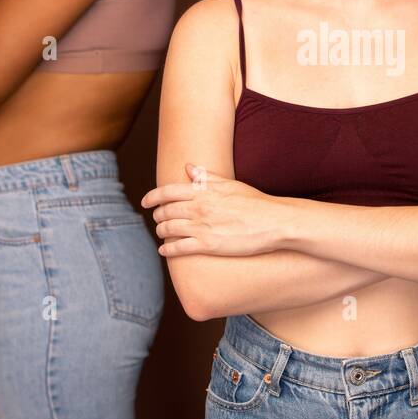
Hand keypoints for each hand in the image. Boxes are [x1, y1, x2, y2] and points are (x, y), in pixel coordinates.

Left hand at [139, 164, 285, 257]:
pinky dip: (168, 249)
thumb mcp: (230, 184)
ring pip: (168, 229)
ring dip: (161, 232)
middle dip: (157, 215)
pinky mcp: (207, 245)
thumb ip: (207, 177)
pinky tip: (164, 250)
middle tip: (157, 218)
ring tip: (161, 233)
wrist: (272, 222)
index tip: (145, 201)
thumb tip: (189, 168)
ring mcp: (201, 227)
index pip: (167, 191)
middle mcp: (198, 208)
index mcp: (203, 191)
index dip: (152, 197)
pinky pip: (179, 248)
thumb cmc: (254, 202)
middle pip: (165, 211)